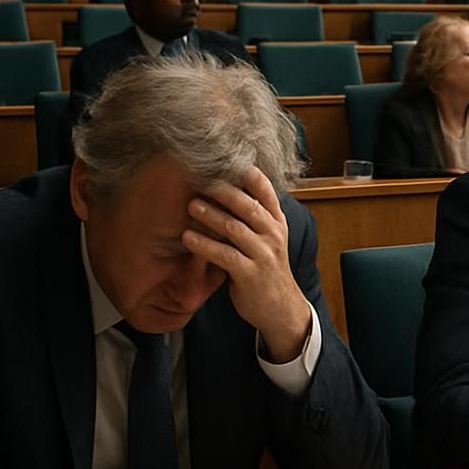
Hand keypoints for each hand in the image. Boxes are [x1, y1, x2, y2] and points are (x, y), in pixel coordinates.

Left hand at [182, 167, 310, 360]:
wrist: (280, 308)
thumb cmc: (266, 269)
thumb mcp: (268, 238)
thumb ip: (253, 217)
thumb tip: (227, 187)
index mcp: (276, 222)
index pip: (266, 191)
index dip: (247, 174)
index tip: (226, 160)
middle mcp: (273, 234)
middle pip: (248, 206)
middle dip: (223, 190)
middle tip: (200, 179)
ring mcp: (263, 254)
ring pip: (235, 228)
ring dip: (210, 215)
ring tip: (190, 205)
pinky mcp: (250, 274)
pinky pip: (225, 255)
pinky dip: (205, 246)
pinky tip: (188, 238)